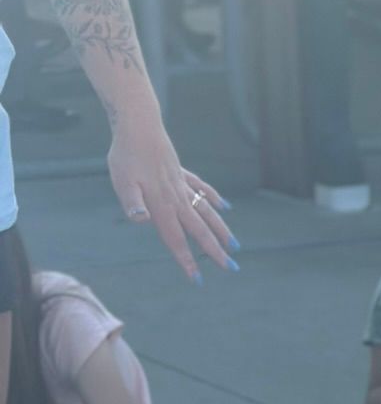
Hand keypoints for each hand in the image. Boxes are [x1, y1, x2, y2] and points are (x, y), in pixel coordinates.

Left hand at [109, 110, 234, 282]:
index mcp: (161, 206)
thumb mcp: (122, 181)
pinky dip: (215, 199)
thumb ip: (132, 202)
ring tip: (236, 245)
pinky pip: (202, 189)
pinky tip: (225, 207)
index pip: (176, 239)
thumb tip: (143, 219)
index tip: (197, 278)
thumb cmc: (125, 155)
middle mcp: (176, 198)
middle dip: (215, 251)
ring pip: (207, 212)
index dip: (186, 259)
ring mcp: (182, 185)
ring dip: (221, 230)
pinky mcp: (182, 172)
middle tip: (232, 268)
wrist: (137, 124)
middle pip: (199, 230)